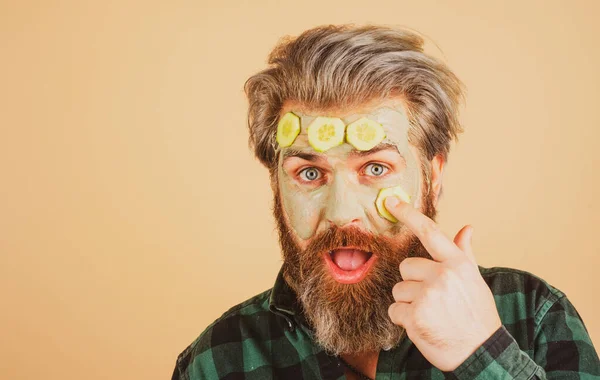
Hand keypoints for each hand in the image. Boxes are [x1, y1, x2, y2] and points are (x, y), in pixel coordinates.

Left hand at [385, 196, 501, 371]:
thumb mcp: (475, 281)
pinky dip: (403, 320)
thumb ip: (464, 254)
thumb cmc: (477, 316)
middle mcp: (442, 276)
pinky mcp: (415, 317)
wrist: (482, 354)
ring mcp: (427, 296)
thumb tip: (467, 228)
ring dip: (408, 303)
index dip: (408, 214)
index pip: (429, 232)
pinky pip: (394, 310)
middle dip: (412, 282)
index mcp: (457, 264)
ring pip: (398, 290)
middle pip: (405, 267)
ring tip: (430, 314)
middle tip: (431, 299)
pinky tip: (423, 325)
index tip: (391, 201)